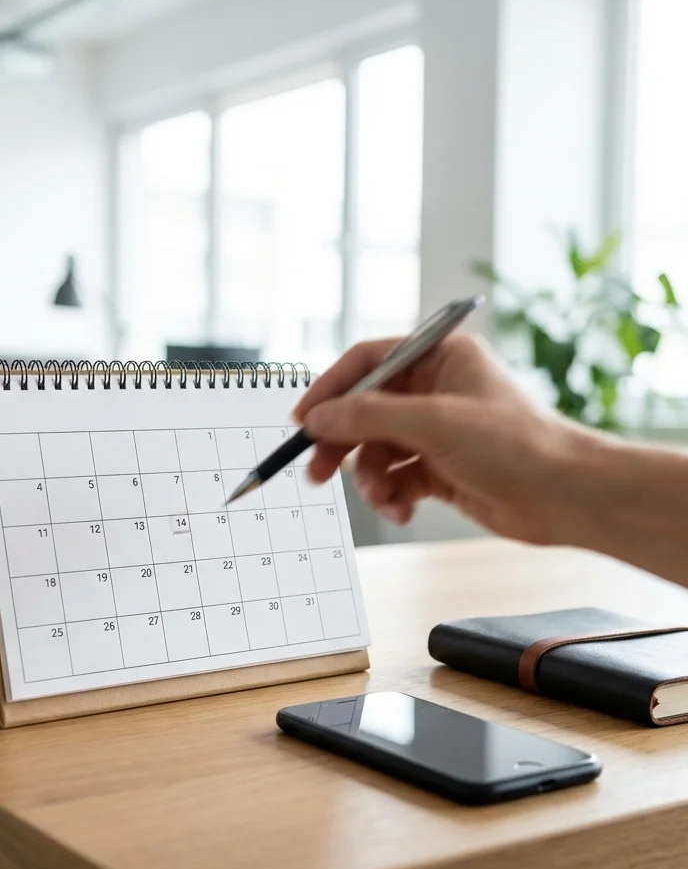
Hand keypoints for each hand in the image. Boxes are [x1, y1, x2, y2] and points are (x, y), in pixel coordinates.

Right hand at [293, 333, 585, 544]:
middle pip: (364, 411)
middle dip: (342, 444)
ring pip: (377, 451)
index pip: (366, 363)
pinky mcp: (440, 469)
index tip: (302, 421)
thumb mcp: (432, 423)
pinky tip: (403, 510)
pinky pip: (396, 478)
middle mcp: (435, 389)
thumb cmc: (514, 446)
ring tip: (383, 498)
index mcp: (438, 357)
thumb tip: (317, 417)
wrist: (566, 498)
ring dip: (372, 478)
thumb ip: (367, 417)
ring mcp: (437, 431)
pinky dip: (393, 496)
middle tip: (316, 472)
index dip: (330, 390)